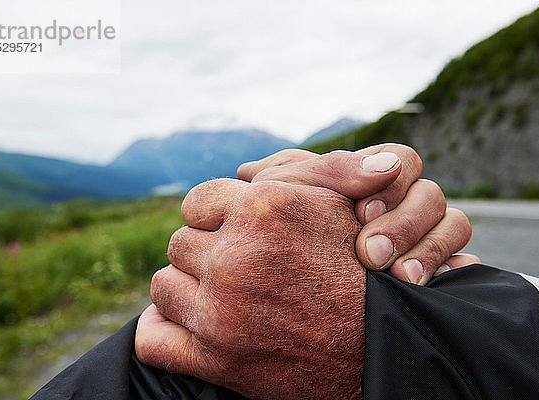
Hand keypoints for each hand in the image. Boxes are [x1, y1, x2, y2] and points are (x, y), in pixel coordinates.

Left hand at [137, 179, 365, 399]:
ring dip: (184, 288)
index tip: (230, 230)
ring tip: (216, 293)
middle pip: (180, 244)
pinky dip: (158, 330)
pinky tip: (177, 323)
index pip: (197, 202)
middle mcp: (235, 259)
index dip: (213, 216)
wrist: (385, 343)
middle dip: (203, 252)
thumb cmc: (361, 267)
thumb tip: (247, 167)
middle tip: (233, 265)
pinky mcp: (216, 359)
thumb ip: (296, 171)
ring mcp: (221, 312)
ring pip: (163, 285)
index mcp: (262, 210)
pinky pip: (152, 339)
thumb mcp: (337, 202)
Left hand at [238, 144, 478, 283]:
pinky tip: (432, 290)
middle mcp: (401, 202)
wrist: (271, 280)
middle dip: (405, 225)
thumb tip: (385, 167)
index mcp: (369, 176)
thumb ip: (325, 171)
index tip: (361, 214)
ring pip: (455, 225)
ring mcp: (422, 235)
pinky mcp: (435, 271)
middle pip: (432, 195)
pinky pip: (465, 265)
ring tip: (401, 281)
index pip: (403, 161)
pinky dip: (455, 273)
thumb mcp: (283, 192)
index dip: (391, 185)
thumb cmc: (270, 223)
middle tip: (371, 256)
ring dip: (431, 250)